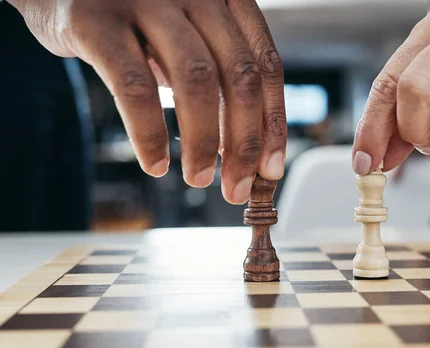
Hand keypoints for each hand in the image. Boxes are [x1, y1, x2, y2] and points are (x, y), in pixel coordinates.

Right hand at [10, 0, 285, 203]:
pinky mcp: (95, 21)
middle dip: (244, 142)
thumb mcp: (183, 34)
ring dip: (204, 142)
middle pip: (239, 75)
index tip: (270, 168)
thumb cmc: (130, 17)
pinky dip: (149, 134)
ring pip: (196, 80)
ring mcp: (145, 0)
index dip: (273, 122)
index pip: (264, 64)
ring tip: (199, 178)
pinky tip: (155, 163)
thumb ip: (214, 73)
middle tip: (237, 186)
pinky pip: (134, 87)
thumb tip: (241, 144)